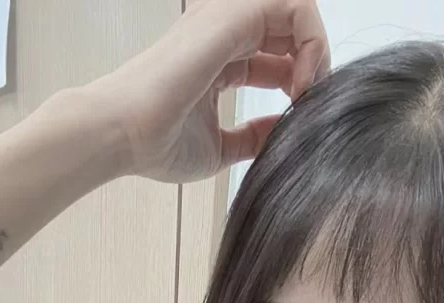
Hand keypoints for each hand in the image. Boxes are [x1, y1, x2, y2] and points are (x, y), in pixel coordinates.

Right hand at [76, 0, 330, 183]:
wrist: (126, 134)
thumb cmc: (158, 143)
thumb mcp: (222, 148)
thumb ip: (254, 137)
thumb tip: (284, 134)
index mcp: (220, 59)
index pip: (277, 53)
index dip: (300, 82)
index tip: (300, 118)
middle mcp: (225, 33)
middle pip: (291, 30)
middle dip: (315, 64)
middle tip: (311, 105)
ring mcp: (228, 19)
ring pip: (297, 11)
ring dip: (317, 51)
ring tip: (308, 94)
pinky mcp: (233, 15)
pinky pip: (296, 8)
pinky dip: (312, 45)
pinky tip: (302, 86)